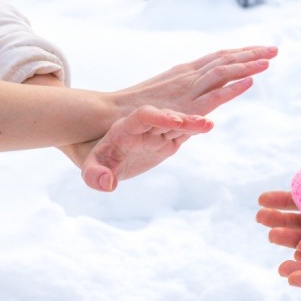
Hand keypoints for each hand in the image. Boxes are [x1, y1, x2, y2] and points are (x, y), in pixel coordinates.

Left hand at [27, 46, 276, 166]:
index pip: (197, 102)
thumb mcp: (91, 164)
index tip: (249, 83)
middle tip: (273, 57)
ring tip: (271, 52)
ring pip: (214, 63)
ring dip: (243, 56)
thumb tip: (104, 186)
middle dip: (244, 64)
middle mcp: (171, 91)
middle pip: (213, 72)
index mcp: (161, 112)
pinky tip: (244, 56)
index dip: (224, 92)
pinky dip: (229, 58)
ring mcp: (174, 82)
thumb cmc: (96, 143)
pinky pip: (208, 65)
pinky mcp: (175, 79)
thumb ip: (97, 175)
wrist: (87, 118)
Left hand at [81, 105, 212, 191]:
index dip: (158, 117)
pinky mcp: (168, 141)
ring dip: (192, 122)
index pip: (143, 116)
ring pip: (178, 124)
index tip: (173, 121)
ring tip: (208, 125)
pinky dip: (194, 129)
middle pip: (165, 117)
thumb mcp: (91, 169)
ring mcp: (158, 133)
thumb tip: (106, 183)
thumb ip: (94, 175)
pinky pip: (183, 133)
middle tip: (200, 121)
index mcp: (126, 128)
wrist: (108, 157)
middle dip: (182, 119)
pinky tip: (208, 126)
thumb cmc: (100, 162)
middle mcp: (145, 127)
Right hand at [112, 46, 277, 116]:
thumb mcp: (164, 96)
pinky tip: (251, 81)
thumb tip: (197, 101)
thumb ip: (183, 95)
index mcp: (184, 72)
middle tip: (274, 49)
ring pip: (222, 71)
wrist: (110, 116)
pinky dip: (233, 86)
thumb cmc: (135, 110)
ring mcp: (186, 89)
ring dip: (247, 64)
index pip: (217, 58)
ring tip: (270, 59)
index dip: (239, 54)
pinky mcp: (184, 106)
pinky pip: (213, 94)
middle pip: (224, 59)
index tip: (259, 50)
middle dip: (250, 53)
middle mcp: (187, 75)